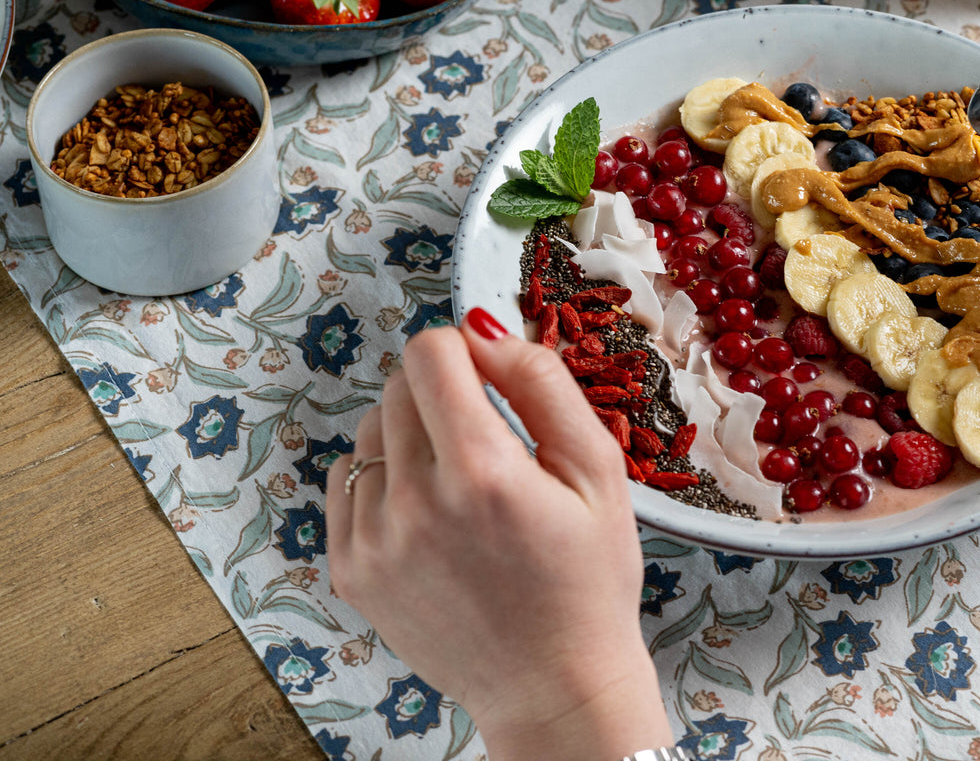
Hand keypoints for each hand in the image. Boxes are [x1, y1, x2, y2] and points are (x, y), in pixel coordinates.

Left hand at [326, 311, 672, 760]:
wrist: (554, 685)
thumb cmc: (589, 580)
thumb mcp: (599, 470)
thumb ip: (542, 383)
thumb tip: (483, 328)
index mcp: (482, 472)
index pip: (431, 353)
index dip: (465, 350)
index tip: (490, 377)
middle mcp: (415, 504)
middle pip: (398, 386)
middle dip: (442, 390)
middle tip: (488, 437)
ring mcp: (374, 541)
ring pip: (370, 430)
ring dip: (410, 432)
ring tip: (460, 480)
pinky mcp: (351, 571)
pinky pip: (345, 482)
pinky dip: (382, 478)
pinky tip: (429, 510)